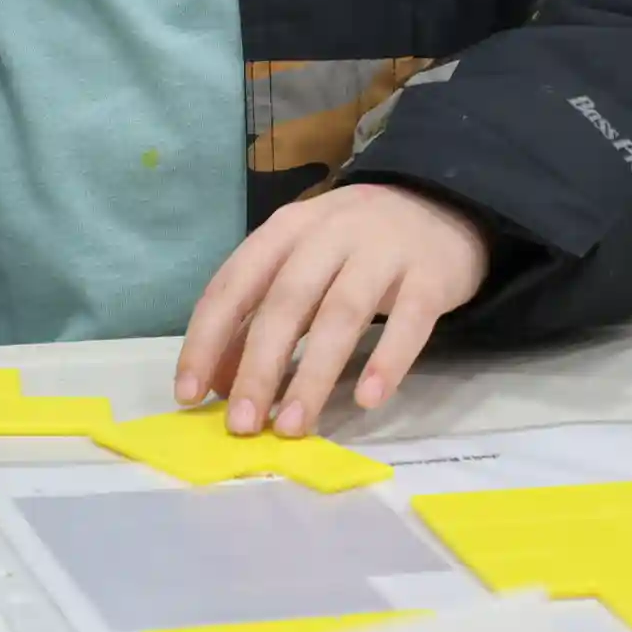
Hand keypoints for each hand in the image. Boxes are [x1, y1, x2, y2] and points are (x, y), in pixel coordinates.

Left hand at [176, 183, 490, 438]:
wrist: (440, 205)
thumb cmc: (353, 247)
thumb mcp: (300, 267)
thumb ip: (260, 316)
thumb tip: (219, 383)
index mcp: (286, 229)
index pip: (234, 283)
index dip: (207, 339)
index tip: (190, 394)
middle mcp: (330, 233)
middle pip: (286, 301)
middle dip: (258, 366)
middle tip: (242, 424)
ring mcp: (383, 250)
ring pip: (341, 314)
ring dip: (314, 374)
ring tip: (294, 426)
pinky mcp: (431, 274)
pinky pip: (410, 321)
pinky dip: (388, 360)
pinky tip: (369, 399)